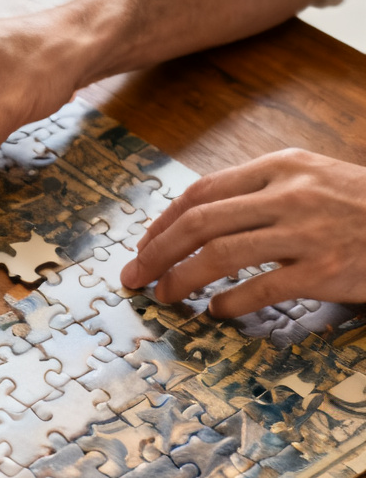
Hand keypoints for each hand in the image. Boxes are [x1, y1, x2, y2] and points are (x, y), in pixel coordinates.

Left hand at [120, 148, 365, 315]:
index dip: (163, 222)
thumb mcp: (311, 179)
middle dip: (156, 253)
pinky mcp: (325, 270)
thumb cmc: (359, 206)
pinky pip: (259, 290)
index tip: (143, 246)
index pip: (201, 192)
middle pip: (199, 223)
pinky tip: (215, 311)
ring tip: (165, 295)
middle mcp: (290, 193)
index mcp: (281, 166)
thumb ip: (259, 192)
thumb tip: (193, 223)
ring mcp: (308, 232)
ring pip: (219, 256)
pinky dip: (228, 303)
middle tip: (134, 277)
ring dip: (180, 280)